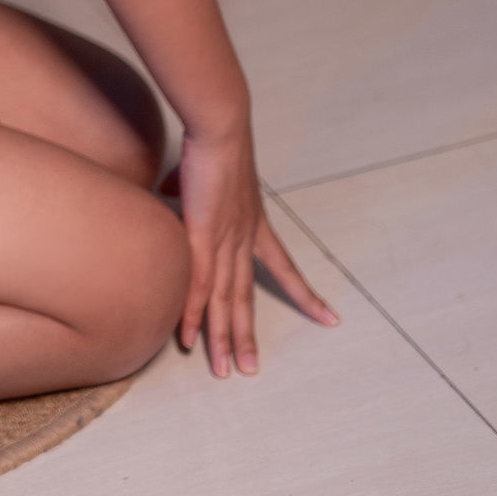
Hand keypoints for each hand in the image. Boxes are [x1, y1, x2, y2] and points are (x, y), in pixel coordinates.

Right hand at [172, 130, 338, 375]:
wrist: (218, 125)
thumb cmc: (211, 142)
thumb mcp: (201, 171)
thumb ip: (186, 186)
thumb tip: (168, 185)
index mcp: (254, 224)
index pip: (284, 268)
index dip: (304, 294)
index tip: (328, 318)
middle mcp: (244, 238)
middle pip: (246, 297)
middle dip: (249, 335)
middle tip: (252, 370)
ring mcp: (225, 240)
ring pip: (224, 300)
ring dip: (224, 337)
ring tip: (226, 370)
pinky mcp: (202, 235)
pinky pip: (198, 284)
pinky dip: (191, 313)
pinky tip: (187, 336)